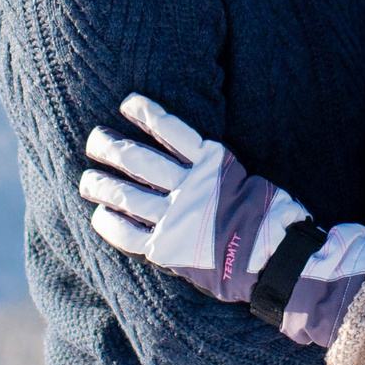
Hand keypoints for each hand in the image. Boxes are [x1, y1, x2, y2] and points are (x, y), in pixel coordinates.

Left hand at [80, 95, 364, 345]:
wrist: (278, 260)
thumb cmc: (270, 217)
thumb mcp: (245, 178)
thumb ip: (214, 169)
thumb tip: (189, 157)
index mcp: (212, 163)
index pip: (170, 130)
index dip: (145, 114)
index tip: (127, 104)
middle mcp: (190, 187)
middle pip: (138, 160)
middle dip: (110, 147)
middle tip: (94, 140)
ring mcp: (177, 218)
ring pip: (127, 195)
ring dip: (101, 185)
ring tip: (86, 180)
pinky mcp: (169, 249)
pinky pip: (130, 235)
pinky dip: (111, 224)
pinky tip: (99, 216)